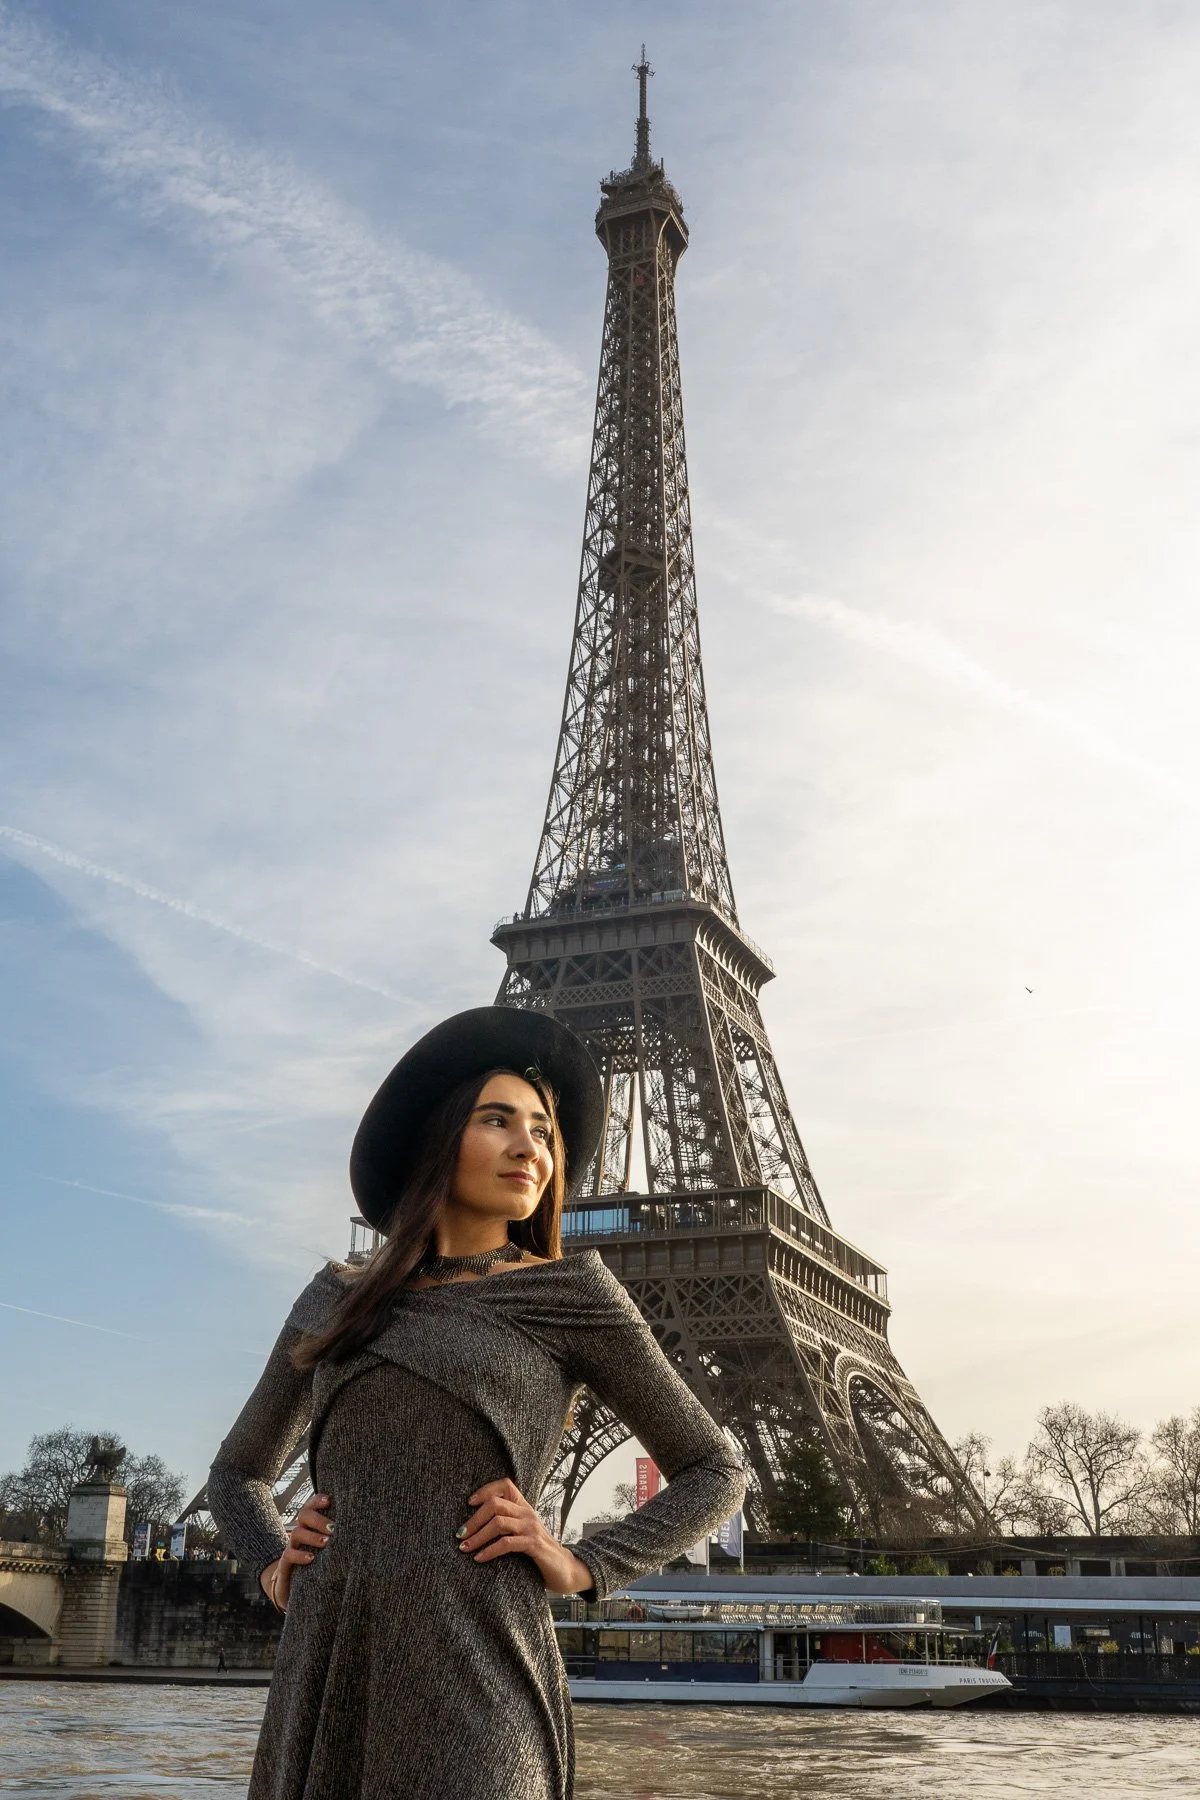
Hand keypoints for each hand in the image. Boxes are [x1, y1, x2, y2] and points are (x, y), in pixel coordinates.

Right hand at [259, 1494, 332, 1612]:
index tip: (329, 1500)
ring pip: (297, 1533)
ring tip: (326, 1543)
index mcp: (310, 1526)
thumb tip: (362, 1527)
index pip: (311, 1506)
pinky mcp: (285, 1566)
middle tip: (333, 1528)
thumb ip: (339, 1539)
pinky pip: (288, 1555)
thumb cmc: (319, 1567)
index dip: (317, 1501)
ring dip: (312, 1536)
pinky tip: (311, 1558)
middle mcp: (300, 1534)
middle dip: (319, 1519)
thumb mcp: (329, 1551)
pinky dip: (299, 1555)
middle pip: (303, 1515)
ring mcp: (292, 1548)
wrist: (296, 1592)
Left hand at [459, 1478, 592, 1594]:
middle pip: (495, 1504)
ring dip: (478, 1536)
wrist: (565, 1569)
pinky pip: (507, 1543)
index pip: (505, 1485)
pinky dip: (489, 1551)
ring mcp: (531, 1528)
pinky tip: (479, 1558)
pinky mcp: (534, 1545)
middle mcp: (527, 1513)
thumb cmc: (539, 1552)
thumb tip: (477, 1525)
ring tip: (465, 1547)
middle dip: (474, 1519)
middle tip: (460, 1534)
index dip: (485, 1490)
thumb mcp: (523, 1533)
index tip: (469, 1503)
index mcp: (524, 1507)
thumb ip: (508, 1525)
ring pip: (498, 1522)